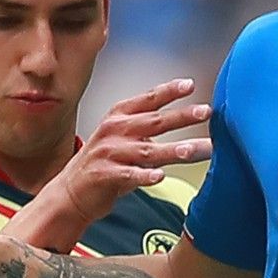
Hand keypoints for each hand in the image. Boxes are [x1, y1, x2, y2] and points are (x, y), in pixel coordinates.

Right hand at [38, 77, 212, 224]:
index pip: (148, 100)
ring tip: (191, 149)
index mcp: (119, 117)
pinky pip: (128, 175)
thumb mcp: (125, 139)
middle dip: (182, 116)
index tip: (190, 85)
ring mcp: (108, 153)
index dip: (169, 91)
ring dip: (171, 150)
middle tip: (205, 111)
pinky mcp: (104, 175)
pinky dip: (144, 175)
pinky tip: (159, 176)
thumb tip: (189, 124)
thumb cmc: (105, 164)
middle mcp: (114, 131)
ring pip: (146, 150)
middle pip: (154, 121)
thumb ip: (151, 131)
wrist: (71, 192)